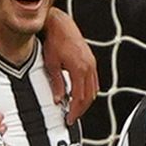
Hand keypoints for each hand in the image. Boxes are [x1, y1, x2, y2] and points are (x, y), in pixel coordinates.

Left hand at [42, 7, 98, 124]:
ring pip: (93, 90)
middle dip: (81, 109)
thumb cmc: (55, 42)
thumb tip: (58, 100)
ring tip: (75, 108)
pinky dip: (88, 91)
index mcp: (79, 69)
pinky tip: (79, 94)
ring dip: (85, 101)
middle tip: (72, 118)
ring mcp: (92, 63)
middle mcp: (89, 67)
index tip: (69, 119)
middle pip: (89, 96)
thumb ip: (57, 84)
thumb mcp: (52, 65)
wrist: (61, 25)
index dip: (75, 111)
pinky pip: (94, 81)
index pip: (79, 98)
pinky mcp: (91, 60)